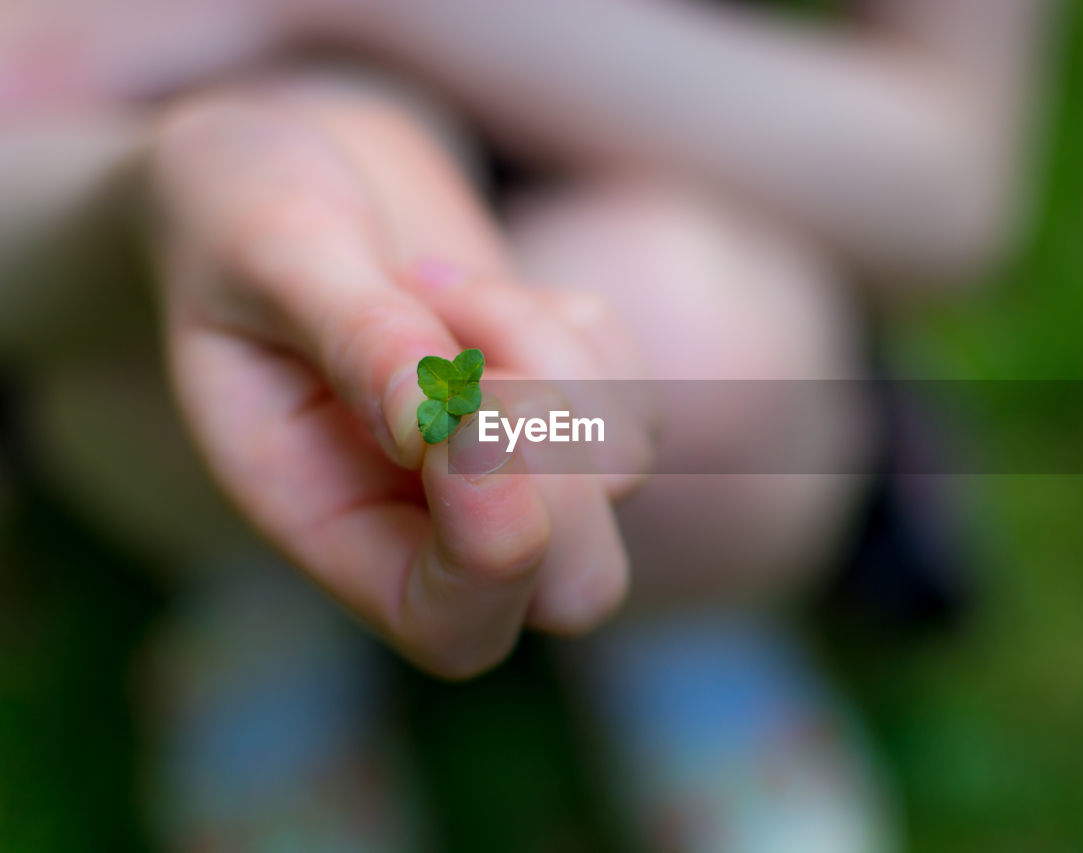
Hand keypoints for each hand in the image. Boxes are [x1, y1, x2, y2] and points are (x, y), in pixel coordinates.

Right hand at [147, 77, 654, 677]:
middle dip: (553, 465)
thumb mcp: (266, 252)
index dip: (494, 552)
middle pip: (578, 585)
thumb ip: (350, 336)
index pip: (454, 627)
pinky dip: (576, 328)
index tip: (474, 419)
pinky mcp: (565, 412)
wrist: (284, 176)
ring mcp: (513, 474)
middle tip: (451, 345)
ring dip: (546, 356)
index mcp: (332, 525)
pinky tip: (474, 294)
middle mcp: (434, 524)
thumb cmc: (239, 217)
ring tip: (429, 284)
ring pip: (620, 471)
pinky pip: (636, 397)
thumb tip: (433, 427)